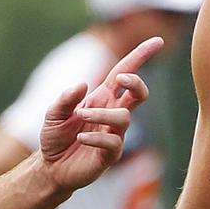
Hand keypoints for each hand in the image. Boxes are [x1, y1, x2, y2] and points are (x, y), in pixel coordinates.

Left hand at [38, 37, 162, 193]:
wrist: (51, 167)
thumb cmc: (55, 136)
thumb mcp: (53, 112)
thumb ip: (66, 98)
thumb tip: (83, 84)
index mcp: (102, 97)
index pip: (124, 72)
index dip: (141, 56)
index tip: (158, 41)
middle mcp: (112, 113)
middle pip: (138, 93)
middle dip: (136, 83)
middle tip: (122, 80)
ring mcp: (114, 134)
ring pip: (123, 117)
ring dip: (102, 114)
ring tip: (80, 116)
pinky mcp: (111, 155)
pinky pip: (113, 143)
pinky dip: (96, 138)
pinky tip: (80, 138)